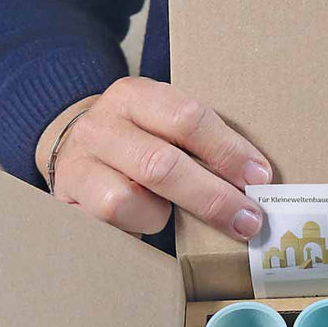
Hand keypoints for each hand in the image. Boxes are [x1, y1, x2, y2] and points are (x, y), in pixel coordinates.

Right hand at [35, 77, 271, 238]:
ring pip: (127, 200)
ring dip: (162, 216)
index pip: (188, 119)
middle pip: (163, 165)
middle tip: (248, 221)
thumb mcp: (165, 126)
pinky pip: (108, 227)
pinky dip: (134, 229)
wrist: (73, 148)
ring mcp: (79, 164)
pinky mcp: (67, 201)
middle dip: (213, 198)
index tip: (260, 178)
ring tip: (170, 216)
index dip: (228, 151)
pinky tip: (143, 224)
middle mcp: (102, 126)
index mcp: (135, 97)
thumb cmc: (139, 141)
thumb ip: (201, 144)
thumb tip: (258, 183)